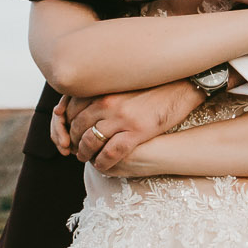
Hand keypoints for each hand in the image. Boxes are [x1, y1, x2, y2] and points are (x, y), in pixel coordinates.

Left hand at [59, 82, 206, 171]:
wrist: (182, 86)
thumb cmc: (152, 84)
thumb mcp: (122, 82)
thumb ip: (102, 90)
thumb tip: (83, 103)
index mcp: (103, 88)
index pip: (71, 108)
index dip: (65, 124)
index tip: (68, 131)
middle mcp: (107, 101)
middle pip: (77, 126)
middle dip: (72, 140)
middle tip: (73, 148)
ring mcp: (121, 117)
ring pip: (90, 140)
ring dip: (84, 153)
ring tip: (84, 158)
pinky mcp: (136, 132)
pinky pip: (111, 153)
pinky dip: (102, 162)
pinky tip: (101, 165)